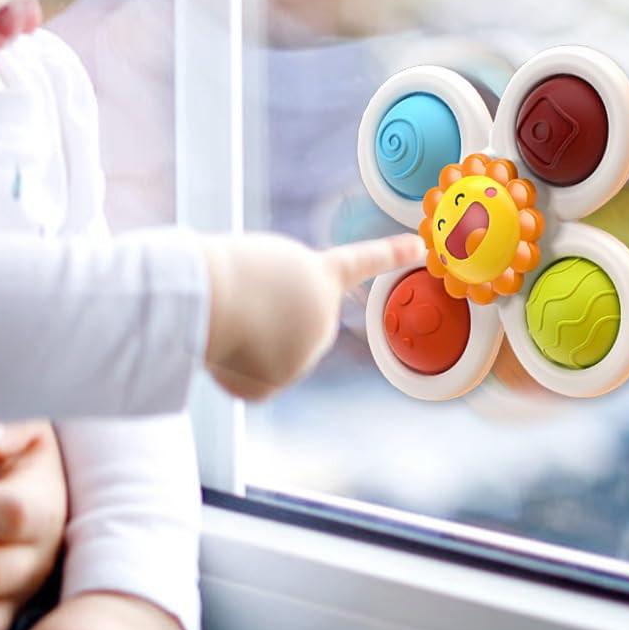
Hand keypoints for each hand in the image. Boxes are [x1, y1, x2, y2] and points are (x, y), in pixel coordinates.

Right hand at [203, 230, 422, 400]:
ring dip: (244, 339)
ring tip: (229, 317)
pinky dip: (232, 365)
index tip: (417, 247)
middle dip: (266, 317)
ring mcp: (303, 355)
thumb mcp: (262, 268)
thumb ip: (281, 301)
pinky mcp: (276, 382)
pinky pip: (250, 377)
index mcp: (318, 276)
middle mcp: (321, 318)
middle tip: (241, 301)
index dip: (388, 253)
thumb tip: (268, 347)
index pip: (359, 262)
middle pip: (293, 322)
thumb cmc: (226, 271)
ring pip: (267, 351)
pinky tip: (224, 346)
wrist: (211, 299)